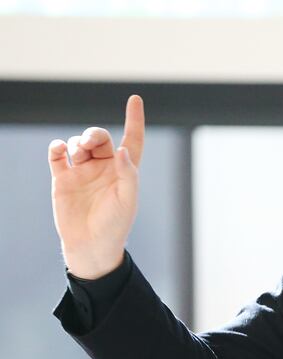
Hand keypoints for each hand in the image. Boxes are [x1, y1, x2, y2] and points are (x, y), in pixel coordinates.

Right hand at [48, 95, 144, 278]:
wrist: (90, 245)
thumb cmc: (115, 224)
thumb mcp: (127, 201)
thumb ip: (128, 174)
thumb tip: (122, 150)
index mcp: (124, 171)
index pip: (132, 140)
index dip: (134, 120)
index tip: (135, 99)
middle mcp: (104, 167)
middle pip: (100, 138)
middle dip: (94, 134)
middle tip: (90, 141)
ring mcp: (82, 171)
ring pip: (78, 143)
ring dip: (78, 142)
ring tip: (78, 154)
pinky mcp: (63, 179)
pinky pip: (57, 155)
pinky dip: (57, 147)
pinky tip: (59, 148)